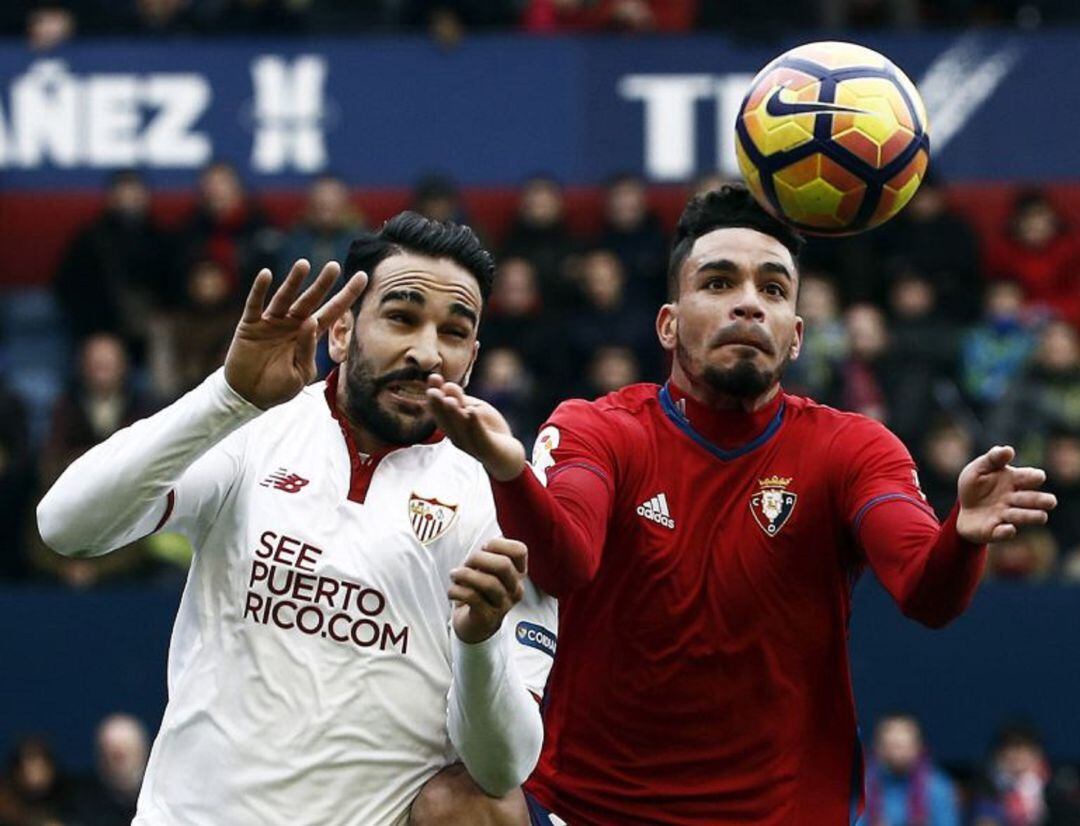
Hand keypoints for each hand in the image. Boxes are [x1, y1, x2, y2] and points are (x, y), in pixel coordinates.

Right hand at [224, 259, 366, 408]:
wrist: (249, 396)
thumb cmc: (278, 386)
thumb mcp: (301, 372)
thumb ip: (307, 349)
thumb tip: (311, 321)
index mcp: (309, 335)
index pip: (332, 311)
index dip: (347, 295)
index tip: (362, 277)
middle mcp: (292, 323)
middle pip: (310, 300)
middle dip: (323, 284)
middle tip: (334, 267)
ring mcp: (272, 322)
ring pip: (285, 297)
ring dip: (293, 281)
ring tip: (304, 265)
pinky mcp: (250, 325)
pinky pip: (255, 304)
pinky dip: (259, 290)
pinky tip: (266, 274)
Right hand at [425, 375, 526, 481]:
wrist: (506, 454)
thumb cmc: (487, 429)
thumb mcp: (473, 409)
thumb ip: (461, 399)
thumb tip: (447, 385)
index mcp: (451, 425)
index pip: (439, 409)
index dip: (435, 395)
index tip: (433, 378)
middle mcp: (456, 434)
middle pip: (445, 419)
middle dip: (438, 405)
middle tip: (433, 391)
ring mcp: (469, 442)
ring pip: (459, 426)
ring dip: (454, 413)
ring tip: (449, 400)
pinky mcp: (485, 448)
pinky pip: (478, 435)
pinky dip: (474, 423)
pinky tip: (472, 411)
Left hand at [449, 538, 526, 643]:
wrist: (476, 624)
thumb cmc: (480, 590)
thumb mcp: (487, 569)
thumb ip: (490, 553)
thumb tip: (489, 542)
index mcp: (518, 573)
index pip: (520, 551)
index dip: (499, 543)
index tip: (484, 548)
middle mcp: (515, 589)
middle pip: (503, 565)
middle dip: (479, 558)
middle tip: (466, 562)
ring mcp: (503, 605)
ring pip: (488, 583)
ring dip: (465, 574)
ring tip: (454, 575)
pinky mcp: (488, 617)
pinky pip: (473, 598)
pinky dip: (457, 590)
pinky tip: (452, 590)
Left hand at [956, 445, 1056, 542]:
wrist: (963, 508)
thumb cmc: (976, 485)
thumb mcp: (979, 468)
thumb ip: (993, 458)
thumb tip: (1008, 450)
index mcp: (1014, 481)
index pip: (1032, 477)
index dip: (1035, 477)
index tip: (1036, 477)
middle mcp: (1015, 499)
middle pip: (1035, 500)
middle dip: (1042, 500)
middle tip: (1050, 501)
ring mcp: (1007, 516)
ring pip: (1025, 517)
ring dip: (1031, 516)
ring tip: (1039, 516)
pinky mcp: (995, 531)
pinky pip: (1004, 533)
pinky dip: (1007, 532)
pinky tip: (1009, 528)